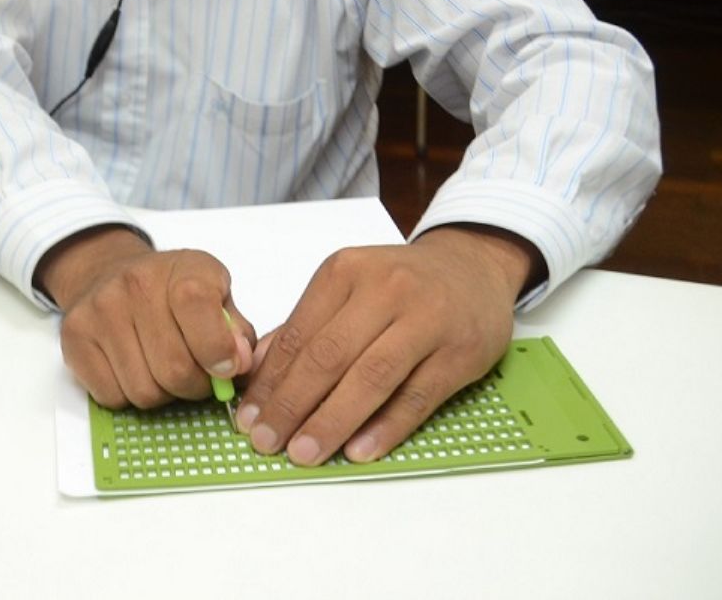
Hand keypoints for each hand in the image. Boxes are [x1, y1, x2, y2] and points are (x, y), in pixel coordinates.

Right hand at [38, 226, 255, 409]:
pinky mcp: (74, 337)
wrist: (109, 271)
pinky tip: (134, 369)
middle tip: (195, 376)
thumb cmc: (172, 290)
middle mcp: (134, 284)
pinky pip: (111, 396)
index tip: (225, 367)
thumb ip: (236, 332)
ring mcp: (99, 310)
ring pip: (144, 391)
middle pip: (174, 369)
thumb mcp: (217, 296)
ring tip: (162, 370)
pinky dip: (128, 395)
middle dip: (194, 386)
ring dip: (162, 394)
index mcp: (182, 269)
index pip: (197, 306)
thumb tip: (237, 365)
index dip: (218, 350)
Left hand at [235, 225, 538, 465]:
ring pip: (371, 378)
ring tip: (304, 452)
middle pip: (329, 356)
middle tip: (267, 441)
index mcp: (345, 272)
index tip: (248, 418)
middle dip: (292, 404)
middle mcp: (384, 291)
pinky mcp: (461, 353)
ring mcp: (426, 321)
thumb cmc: (398, 284)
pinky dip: (385, 427)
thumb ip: (305, 326)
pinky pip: (418, 397)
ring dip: (333, 420)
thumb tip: (260, 373)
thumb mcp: (347, 287)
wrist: (473, 268)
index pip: (299, 335)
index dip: (270, 381)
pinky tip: (358, 450)